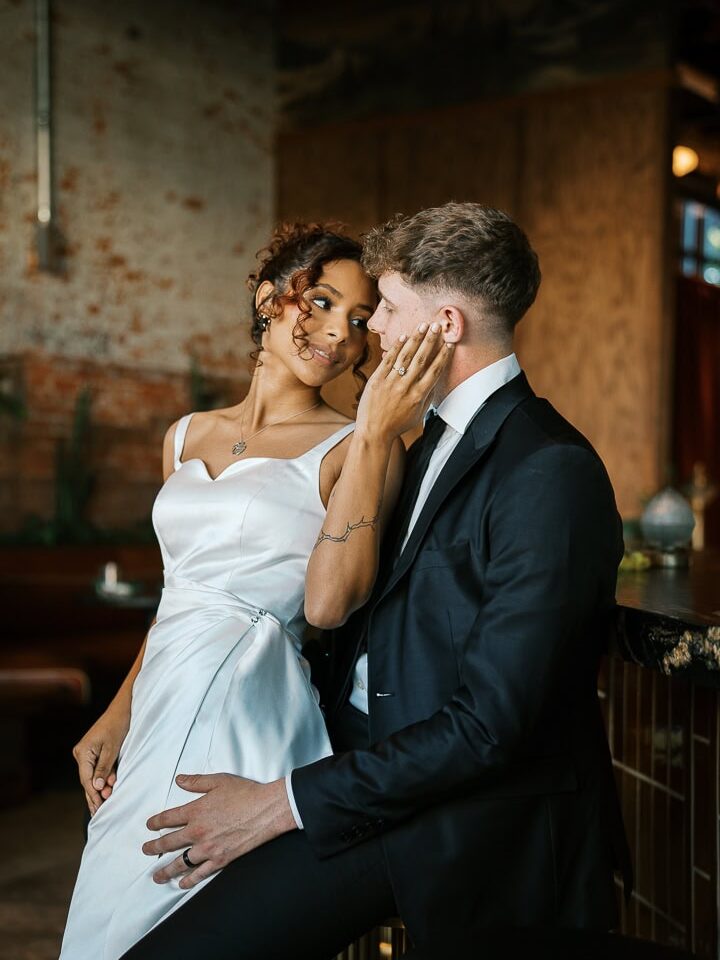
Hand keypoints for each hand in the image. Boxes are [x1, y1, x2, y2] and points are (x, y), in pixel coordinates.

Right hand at [72, 708, 128, 814]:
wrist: (123, 708)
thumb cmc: (119, 725)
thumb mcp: (113, 748)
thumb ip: (104, 768)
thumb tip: (97, 787)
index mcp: (82, 752)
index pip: (86, 779)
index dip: (94, 794)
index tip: (100, 808)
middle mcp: (81, 753)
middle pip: (87, 780)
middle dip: (95, 795)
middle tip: (101, 813)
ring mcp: (86, 752)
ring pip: (92, 776)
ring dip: (100, 788)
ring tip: (104, 805)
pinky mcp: (94, 752)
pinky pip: (96, 769)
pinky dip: (102, 779)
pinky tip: (106, 791)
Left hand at [142, 773, 295, 888]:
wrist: (265, 810)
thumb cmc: (244, 793)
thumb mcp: (219, 781)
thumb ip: (196, 781)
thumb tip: (179, 780)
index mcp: (195, 811)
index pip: (168, 818)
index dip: (156, 822)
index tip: (149, 826)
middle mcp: (197, 831)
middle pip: (169, 842)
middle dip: (154, 847)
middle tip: (146, 850)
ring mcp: (208, 848)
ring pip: (180, 862)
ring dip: (166, 869)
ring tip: (157, 875)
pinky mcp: (220, 859)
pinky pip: (200, 873)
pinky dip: (189, 880)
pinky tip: (182, 883)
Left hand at [355, 323, 452, 442]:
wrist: (374, 432)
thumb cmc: (397, 425)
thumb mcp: (418, 415)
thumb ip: (427, 397)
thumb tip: (436, 381)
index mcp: (419, 396)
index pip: (435, 371)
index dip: (443, 356)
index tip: (450, 343)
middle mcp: (406, 387)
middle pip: (421, 359)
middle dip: (431, 341)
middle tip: (438, 326)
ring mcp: (390, 383)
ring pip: (405, 356)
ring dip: (416, 339)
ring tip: (423, 325)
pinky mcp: (376, 380)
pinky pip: (388, 360)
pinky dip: (396, 347)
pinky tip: (404, 336)